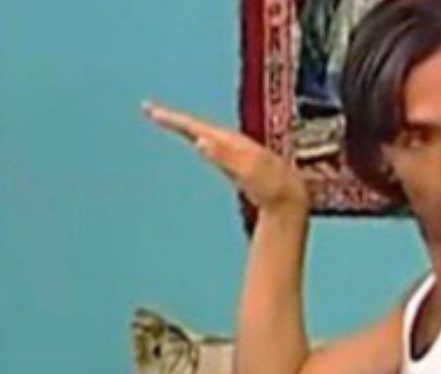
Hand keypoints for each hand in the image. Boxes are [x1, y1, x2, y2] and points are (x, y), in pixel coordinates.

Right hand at [142, 100, 308, 213]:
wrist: (290, 197)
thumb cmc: (271, 185)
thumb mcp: (248, 171)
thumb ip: (224, 157)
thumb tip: (199, 141)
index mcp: (231, 141)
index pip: (196, 125)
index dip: (173, 118)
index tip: (151, 110)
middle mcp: (232, 142)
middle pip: (198, 125)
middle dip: (174, 118)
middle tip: (149, 110)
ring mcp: (235, 151)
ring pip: (205, 134)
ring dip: (185, 127)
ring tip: (165, 120)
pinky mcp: (237, 163)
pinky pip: (212, 146)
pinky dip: (199, 139)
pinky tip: (197, 143)